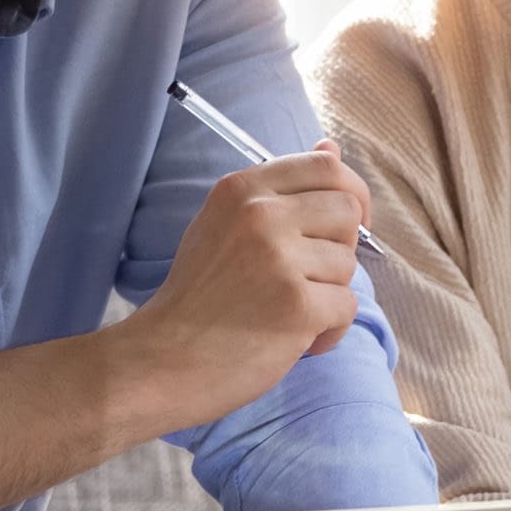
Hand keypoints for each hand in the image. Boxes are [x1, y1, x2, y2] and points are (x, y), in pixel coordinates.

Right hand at [120, 142, 369, 421]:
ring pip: (348, 264)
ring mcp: (280, 259)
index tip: (341, 223)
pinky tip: (293, 340)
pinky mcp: (297, 305)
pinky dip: (328, 331)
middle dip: (341, 247)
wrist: (161, 361)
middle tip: (311, 277)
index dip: (348, 193)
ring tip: (286, 314)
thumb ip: (278, 190)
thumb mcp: (224, 225)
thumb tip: (333, 148)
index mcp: (242, 189)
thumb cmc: (197, 297)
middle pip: (347, 210)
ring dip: (328, 295)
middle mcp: (261, 215)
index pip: (326, 167)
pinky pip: (346, 307)